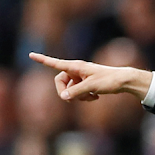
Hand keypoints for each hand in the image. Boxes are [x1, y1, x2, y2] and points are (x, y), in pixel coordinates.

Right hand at [28, 52, 152, 101]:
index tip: (31, 54)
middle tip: (74, 99)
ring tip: (92, 97)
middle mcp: (76, 70)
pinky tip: (96, 97)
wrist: (123, 81)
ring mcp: (82, 77)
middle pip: (61, 82)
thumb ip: (75, 92)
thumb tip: (63, 97)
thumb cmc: (108, 80)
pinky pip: (79, 92)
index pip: (55, 63)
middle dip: (66, 92)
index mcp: (75, 67)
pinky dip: (85, 97)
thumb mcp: (91, 87)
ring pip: (71, 89)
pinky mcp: (87, 83)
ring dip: (78, 96)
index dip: (43, 60)